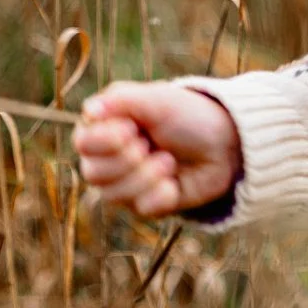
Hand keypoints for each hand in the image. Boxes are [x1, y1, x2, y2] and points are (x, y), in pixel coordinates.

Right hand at [75, 81, 242, 219]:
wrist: (225, 143)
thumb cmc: (188, 115)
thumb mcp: (158, 99)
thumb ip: (122, 100)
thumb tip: (89, 111)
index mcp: (106, 127)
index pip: (82, 142)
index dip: (104, 140)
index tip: (131, 128)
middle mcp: (109, 158)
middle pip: (92, 173)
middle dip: (127, 160)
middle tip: (150, 144)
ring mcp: (126, 184)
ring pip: (113, 195)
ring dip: (146, 176)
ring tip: (168, 160)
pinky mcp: (146, 205)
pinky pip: (141, 208)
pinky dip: (162, 193)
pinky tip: (174, 181)